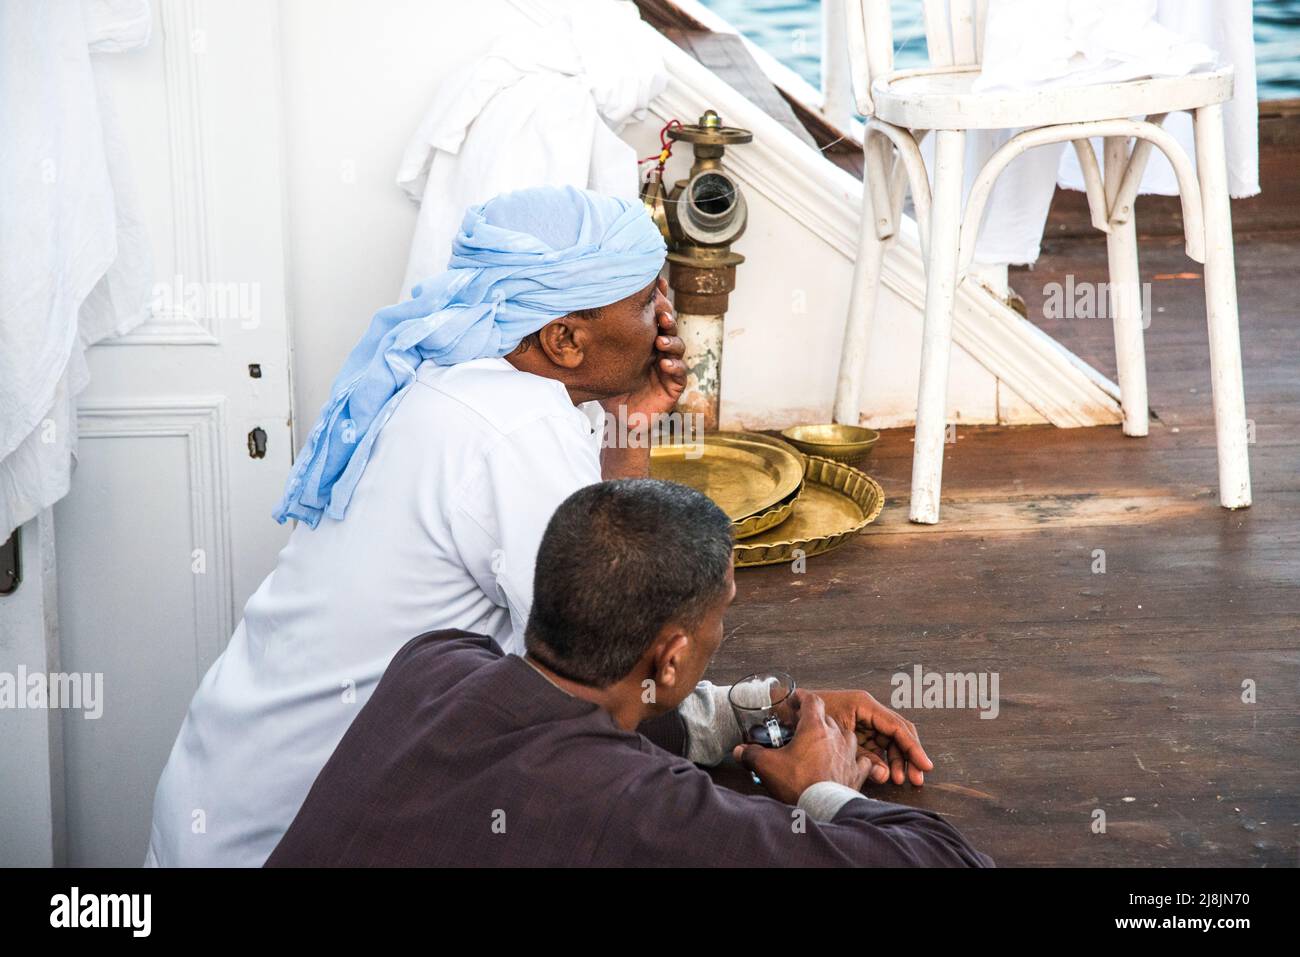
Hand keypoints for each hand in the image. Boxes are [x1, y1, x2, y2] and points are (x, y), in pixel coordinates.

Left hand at [602, 277, 685, 418]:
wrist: (617, 417)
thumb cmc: (609, 384)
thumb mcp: (600, 359)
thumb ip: (594, 338)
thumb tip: (569, 314)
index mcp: (645, 337)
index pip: (653, 314)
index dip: (659, 299)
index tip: (658, 286)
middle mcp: (660, 347)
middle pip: (669, 327)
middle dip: (667, 319)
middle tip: (661, 314)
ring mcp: (669, 365)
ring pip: (678, 347)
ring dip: (671, 342)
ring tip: (661, 341)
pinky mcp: (674, 385)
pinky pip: (680, 372)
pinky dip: (674, 366)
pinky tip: (665, 363)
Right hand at [731, 691, 872, 804]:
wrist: (822, 808)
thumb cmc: (798, 783)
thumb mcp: (767, 766)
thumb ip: (751, 754)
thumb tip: (739, 751)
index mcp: (814, 728)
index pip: (812, 701)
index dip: (803, 697)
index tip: (795, 700)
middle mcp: (835, 736)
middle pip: (827, 718)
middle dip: (815, 721)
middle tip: (802, 729)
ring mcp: (849, 754)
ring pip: (847, 735)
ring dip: (837, 737)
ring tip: (826, 744)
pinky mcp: (857, 772)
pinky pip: (862, 759)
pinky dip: (856, 759)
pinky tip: (848, 763)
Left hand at [811, 688, 932, 786]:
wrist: (783, 713)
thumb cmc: (805, 717)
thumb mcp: (833, 735)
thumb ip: (860, 755)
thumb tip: (884, 774)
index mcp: (864, 704)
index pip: (896, 726)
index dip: (912, 746)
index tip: (924, 764)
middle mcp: (868, 710)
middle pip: (899, 733)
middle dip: (909, 756)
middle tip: (916, 778)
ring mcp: (865, 721)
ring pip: (891, 742)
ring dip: (898, 761)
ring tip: (901, 780)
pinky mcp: (860, 732)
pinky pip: (879, 747)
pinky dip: (885, 761)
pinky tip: (888, 776)